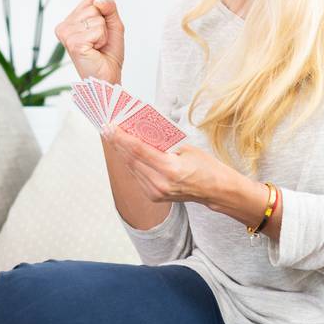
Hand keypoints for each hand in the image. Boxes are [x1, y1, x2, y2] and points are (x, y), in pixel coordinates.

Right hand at [54, 0, 124, 83]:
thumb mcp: (113, 25)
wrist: (107, 76)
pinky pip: (98, 30)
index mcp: (69, 21)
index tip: (97, 33)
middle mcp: (64, 27)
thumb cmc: (107, 53)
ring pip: (97, 18)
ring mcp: (67, 35)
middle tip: (98, 41)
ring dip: (103, 34)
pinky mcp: (74, 43)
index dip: (102, 17)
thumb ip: (109, 8)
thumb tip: (98, 2)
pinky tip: (94, 50)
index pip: (90, 2)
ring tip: (96, 47)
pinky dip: (102, 40)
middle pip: (93, 8)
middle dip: (103, 25)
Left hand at [104, 125, 264, 220]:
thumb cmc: (206, 167)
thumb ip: (162, 144)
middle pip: (131, 159)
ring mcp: (156, 192)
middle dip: (117, 142)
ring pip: (131, 168)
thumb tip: (140, 133)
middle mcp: (160, 183)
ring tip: (113, 137)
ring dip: (121, 152)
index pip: (138, 151)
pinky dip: (131, 163)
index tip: (110, 127)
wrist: (216, 191)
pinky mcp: (154, 196)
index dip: (122, 138)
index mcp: (170, 169)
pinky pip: (137, 176)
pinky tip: (125, 152)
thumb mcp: (186, 149)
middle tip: (107, 128)